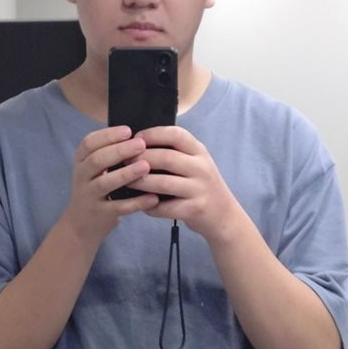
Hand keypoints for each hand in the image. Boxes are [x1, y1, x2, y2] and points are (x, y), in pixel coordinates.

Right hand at [62, 126, 159, 246]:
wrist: (81, 223)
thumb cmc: (95, 187)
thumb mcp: (94, 168)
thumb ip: (110, 152)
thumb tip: (140, 136)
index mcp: (81, 160)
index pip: (89, 143)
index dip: (108, 135)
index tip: (128, 130)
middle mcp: (82, 176)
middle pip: (97, 160)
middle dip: (120, 150)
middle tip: (141, 144)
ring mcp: (89, 196)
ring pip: (105, 183)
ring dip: (126, 174)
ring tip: (145, 166)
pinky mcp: (100, 214)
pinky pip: (119, 207)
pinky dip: (136, 202)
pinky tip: (153, 197)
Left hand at [128, 126, 239, 240]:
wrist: (223, 214)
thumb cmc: (201, 184)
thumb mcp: (195, 162)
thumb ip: (175, 152)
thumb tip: (138, 143)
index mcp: (199, 151)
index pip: (175, 134)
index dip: (152, 134)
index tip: (135, 139)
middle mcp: (202, 167)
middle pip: (166, 157)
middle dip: (141, 159)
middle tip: (124, 161)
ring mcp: (200, 189)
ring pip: (163, 182)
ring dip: (140, 182)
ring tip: (126, 181)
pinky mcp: (195, 209)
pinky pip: (166, 207)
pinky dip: (150, 205)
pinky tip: (141, 204)